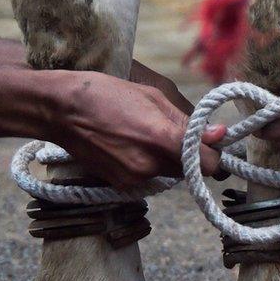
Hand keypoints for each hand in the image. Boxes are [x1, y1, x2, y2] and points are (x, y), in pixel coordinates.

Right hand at [42, 71, 225, 188]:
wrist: (60, 111)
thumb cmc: (106, 94)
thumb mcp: (152, 97)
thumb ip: (187, 122)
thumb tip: (219, 134)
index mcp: (162, 139)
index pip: (208, 164)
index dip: (213, 155)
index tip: (209, 143)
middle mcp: (150, 165)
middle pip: (189, 170)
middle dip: (188, 155)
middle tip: (173, 133)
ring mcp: (134, 179)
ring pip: (168, 174)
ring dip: (166, 159)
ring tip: (142, 135)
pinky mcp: (120, 186)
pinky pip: (147, 177)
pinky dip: (146, 164)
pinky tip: (128, 145)